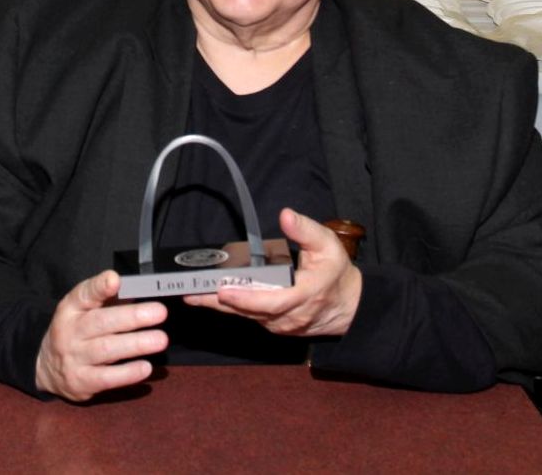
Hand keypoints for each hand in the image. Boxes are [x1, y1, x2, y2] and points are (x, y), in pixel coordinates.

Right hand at [35, 270, 167, 401]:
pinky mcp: (81, 382)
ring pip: (106, 350)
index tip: (115, 280)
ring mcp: (74, 358)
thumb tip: (139, 289)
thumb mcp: (83, 308)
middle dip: (132, 317)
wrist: (47, 366)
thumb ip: (107, 298)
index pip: (84, 294)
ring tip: (160, 339)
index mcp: (71, 308)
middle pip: (101, 322)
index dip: (99, 286)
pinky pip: (106, 378)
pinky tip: (146, 367)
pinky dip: (128, 374)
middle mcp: (70, 331)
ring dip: (136, 344)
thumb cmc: (76, 330)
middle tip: (160, 312)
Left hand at [182, 208, 360, 337]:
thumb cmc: (335, 272)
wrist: (350, 305)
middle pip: (250, 311)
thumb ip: (305, 229)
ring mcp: (283, 324)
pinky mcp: (277, 326)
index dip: (246, 298)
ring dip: (220, 306)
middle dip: (219, 303)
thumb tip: (285, 215)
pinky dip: (231, 308)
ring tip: (192, 294)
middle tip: (191, 293)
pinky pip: (251, 317)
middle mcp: (291, 315)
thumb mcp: (327, 244)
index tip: (223, 290)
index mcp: (304, 295)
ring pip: (247, 316)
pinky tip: (211, 298)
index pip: (271, 302)